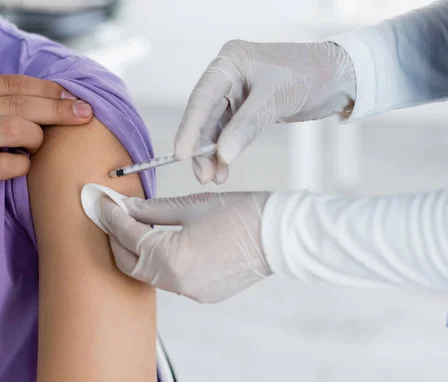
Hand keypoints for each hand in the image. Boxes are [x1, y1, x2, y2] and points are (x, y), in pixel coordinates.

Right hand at [0, 74, 92, 225]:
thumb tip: (41, 100)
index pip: (13, 83)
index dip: (49, 90)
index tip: (74, 98)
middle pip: (21, 103)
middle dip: (60, 109)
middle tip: (85, 115)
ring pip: (18, 129)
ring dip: (39, 138)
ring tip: (39, 146)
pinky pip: (8, 163)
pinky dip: (24, 164)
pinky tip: (22, 165)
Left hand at [99, 191, 271, 303]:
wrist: (281, 236)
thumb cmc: (242, 213)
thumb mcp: (192, 206)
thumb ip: (152, 209)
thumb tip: (127, 207)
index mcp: (172, 258)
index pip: (128, 236)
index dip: (111, 216)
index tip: (101, 201)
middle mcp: (177, 283)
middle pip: (130, 263)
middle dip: (115, 239)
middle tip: (110, 215)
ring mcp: (191, 293)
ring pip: (148, 274)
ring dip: (136, 251)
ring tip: (132, 226)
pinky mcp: (203, 294)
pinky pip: (169, 280)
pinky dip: (157, 262)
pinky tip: (158, 243)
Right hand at [175, 40, 355, 183]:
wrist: (339, 77)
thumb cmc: (310, 75)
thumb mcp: (275, 99)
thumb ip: (246, 127)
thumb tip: (222, 155)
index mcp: (229, 62)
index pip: (202, 97)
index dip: (189, 127)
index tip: (183, 154)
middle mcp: (228, 76)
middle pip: (204, 116)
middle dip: (202, 147)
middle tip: (202, 175)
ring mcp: (235, 93)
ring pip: (215, 128)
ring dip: (213, 154)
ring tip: (214, 177)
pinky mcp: (245, 109)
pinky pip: (228, 133)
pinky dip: (226, 151)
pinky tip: (223, 169)